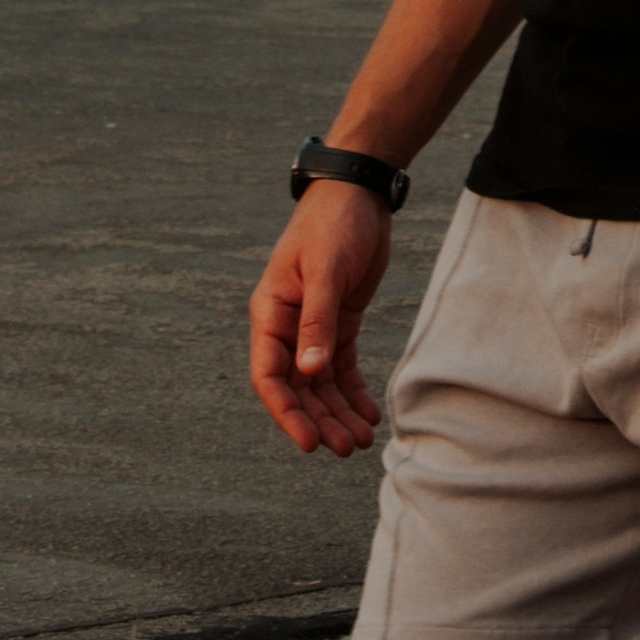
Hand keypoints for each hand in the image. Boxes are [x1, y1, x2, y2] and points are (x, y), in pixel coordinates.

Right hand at [247, 180, 392, 456]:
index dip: (286, 413)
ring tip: (361, 440)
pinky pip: (341, 367)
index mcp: (271, 313)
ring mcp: (313, 325)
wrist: (359, 191)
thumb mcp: (326, 270)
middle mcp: (287, 325)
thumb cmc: (334, 223)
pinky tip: (370, 412)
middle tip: (347, 448)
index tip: (308, 443)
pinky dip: (353, 392)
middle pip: (298, 388)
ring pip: (320, 383)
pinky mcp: (340, 321)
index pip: (270, 376)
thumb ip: (318, 321)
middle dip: (319, 420)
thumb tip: (309, 372)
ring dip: (337, 413)